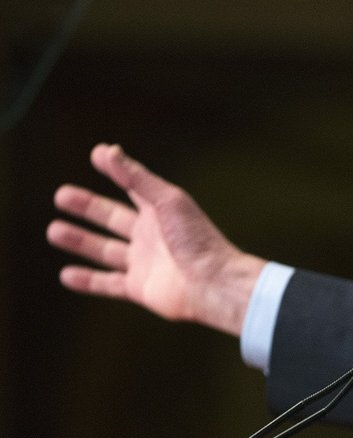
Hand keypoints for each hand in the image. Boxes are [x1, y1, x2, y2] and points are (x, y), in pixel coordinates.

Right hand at [47, 143, 265, 336]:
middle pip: (112, 217)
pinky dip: (87, 281)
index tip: (96, 154)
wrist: (213, 283)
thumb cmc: (196, 238)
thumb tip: (108, 150)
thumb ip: (136, 178)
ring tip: (53, 230)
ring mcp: (144, 262)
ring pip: (105, 250)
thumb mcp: (167, 201)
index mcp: (160, 211)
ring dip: (80, 241)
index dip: (116, 171)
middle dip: (87, 207)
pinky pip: (108, 284)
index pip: (133, 186)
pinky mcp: (140, 288)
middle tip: (61, 195)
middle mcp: (150, 235)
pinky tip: (66, 275)